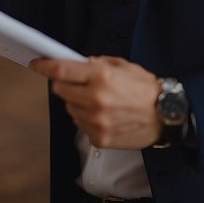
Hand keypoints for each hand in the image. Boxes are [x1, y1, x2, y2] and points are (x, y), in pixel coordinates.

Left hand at [29, 56, 161, 149]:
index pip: (61, 70)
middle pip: (60, 90)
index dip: (44, 66)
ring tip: (98, 100)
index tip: (36, 64)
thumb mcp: (122, 65)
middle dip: (65, 84)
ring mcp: (96, 122)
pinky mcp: (99, 138)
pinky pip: (80, 124)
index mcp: (101, 77)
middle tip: (78, 82)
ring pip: (69, 108)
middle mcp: (96, 100)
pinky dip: (86, 118)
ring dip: (77, 102)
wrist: (167, 115)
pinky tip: (104, 114)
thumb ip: (95, 63)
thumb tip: (74, 63)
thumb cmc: (145, 88)